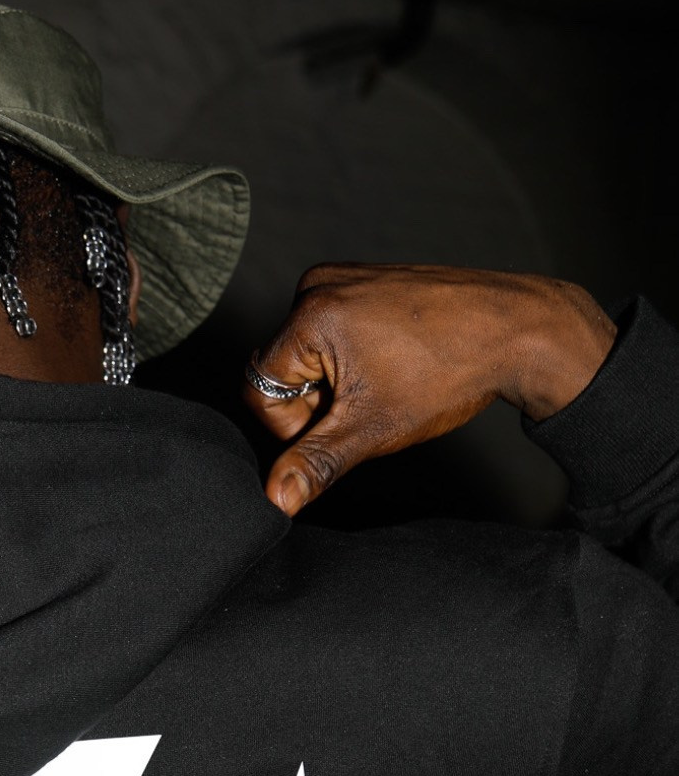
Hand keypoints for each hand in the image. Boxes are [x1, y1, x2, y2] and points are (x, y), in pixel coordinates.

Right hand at [244, 264, 616, 514]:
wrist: (515, 329)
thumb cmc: (448, 372)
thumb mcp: (371, 429)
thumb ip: (314, 463)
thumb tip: (274, 499)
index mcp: (309, 313)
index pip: (260, 391)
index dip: (296, 425)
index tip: (343, 425)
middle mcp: (319, 284)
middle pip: (285, 370)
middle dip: (321, 401)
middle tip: (373, 405)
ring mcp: (345, 276)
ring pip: (311, 354)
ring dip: (340, 382)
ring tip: (390, 383)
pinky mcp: (367, 278)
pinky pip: (336, 331)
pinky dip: (356, 358)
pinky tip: (396, 364)